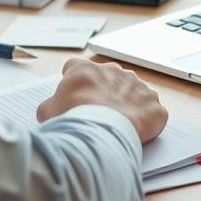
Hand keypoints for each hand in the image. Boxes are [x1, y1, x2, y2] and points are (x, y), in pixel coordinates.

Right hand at [37, 58, 168, 143]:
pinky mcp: (153, 104)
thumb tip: (50, 111)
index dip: (73, 83)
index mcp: (85, 69)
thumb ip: (49, 106)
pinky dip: (145, 121)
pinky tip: (135, 132)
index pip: (75, 68)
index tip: (74, 97)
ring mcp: (137, 85)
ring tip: (117, 125)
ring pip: (132, 93)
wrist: (102, 131)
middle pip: (108, 79)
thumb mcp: (47, 111)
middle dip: (104, 94)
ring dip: (126, 106)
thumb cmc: (73, 118)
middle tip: (97, 115)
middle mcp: (113, 71)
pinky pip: (151, 111)